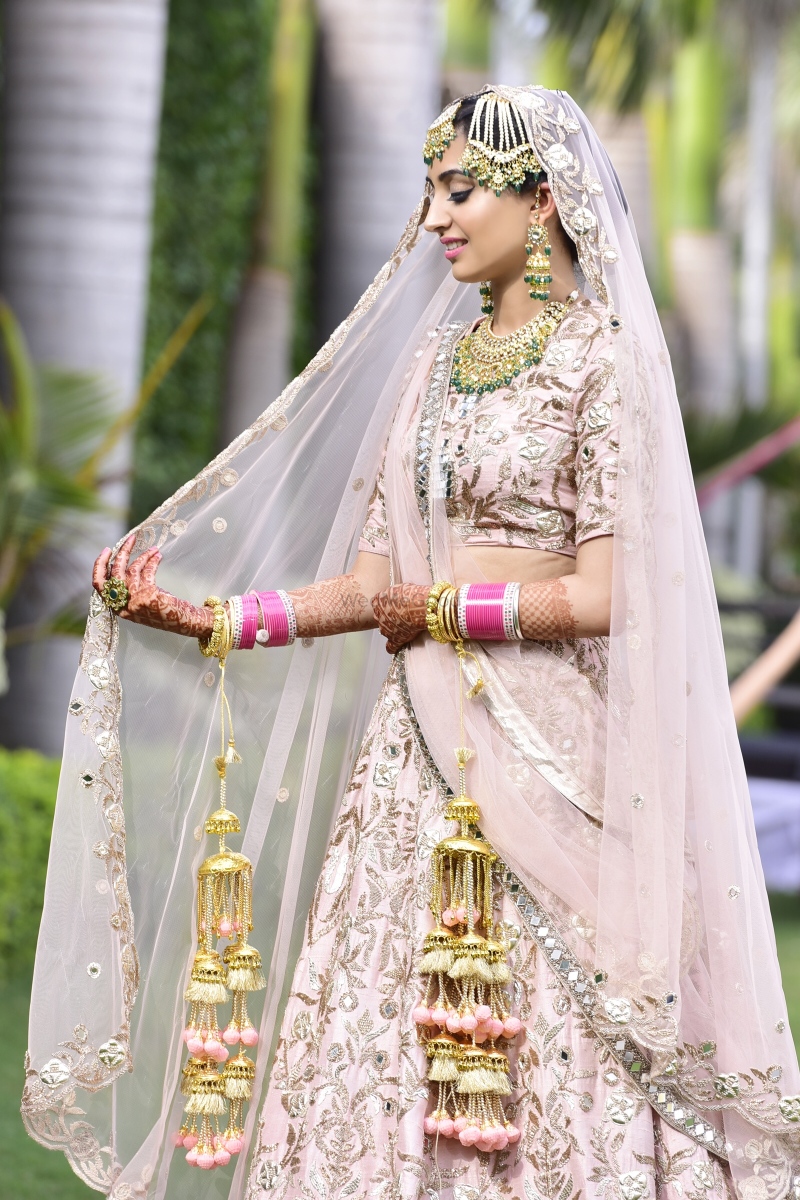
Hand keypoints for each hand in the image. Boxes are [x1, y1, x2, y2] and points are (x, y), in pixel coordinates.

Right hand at [92, 533, 212, 637]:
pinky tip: (158, 557)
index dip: (100, 566)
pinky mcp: (147, 596)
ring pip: (132, 569)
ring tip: (154, 549)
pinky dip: (152, 561)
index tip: (107, 550)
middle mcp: (123, 604)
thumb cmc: (159, 611)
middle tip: (131, 539)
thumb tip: (121, 563)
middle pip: (115, 573)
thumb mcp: (137, 602)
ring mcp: (134, 600)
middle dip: (122, 553)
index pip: (98, 584)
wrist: (180, 622)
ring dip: (143, 556)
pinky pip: (147, 572)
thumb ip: (126, 588)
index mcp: (116, 607)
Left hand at [371, 583, 428, 653]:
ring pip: (385, 630)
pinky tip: (396, 647)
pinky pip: (390, 647)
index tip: (393, 605)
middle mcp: (378, 616)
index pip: (376, 603)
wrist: (420, 607)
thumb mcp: (399, 588)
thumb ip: (394, 594)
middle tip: (401, 615)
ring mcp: (385, 629)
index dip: (385, 605)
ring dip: (392, 629)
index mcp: (378, 601)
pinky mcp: (395, 639)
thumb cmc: (412, 594)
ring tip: (405, 626)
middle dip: (388, 617)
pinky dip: (393, 647)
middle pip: (380, 617)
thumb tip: (397, 595)